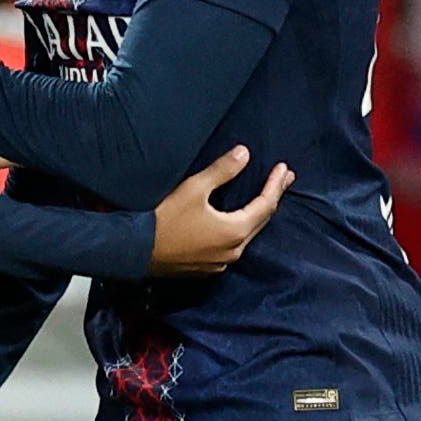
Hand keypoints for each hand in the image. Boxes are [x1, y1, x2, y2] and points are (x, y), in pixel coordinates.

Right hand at [148, 146, 291, 276]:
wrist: (135, 251)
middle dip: (272, 197)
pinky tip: (236, 220)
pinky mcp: (207, 267)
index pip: (266, 205)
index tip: (285, 169)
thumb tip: (245, 153)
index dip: (276, 185)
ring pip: (247, 234)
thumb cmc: (164, 219)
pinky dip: (241, 228)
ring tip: (263, 197)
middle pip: (261, 221)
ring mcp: (221, 262)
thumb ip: (222, 171)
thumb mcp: (194, 189)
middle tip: (283, 179)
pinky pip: (233, 245)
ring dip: (257, 214)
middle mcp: (234, 251)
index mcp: (235, 231)